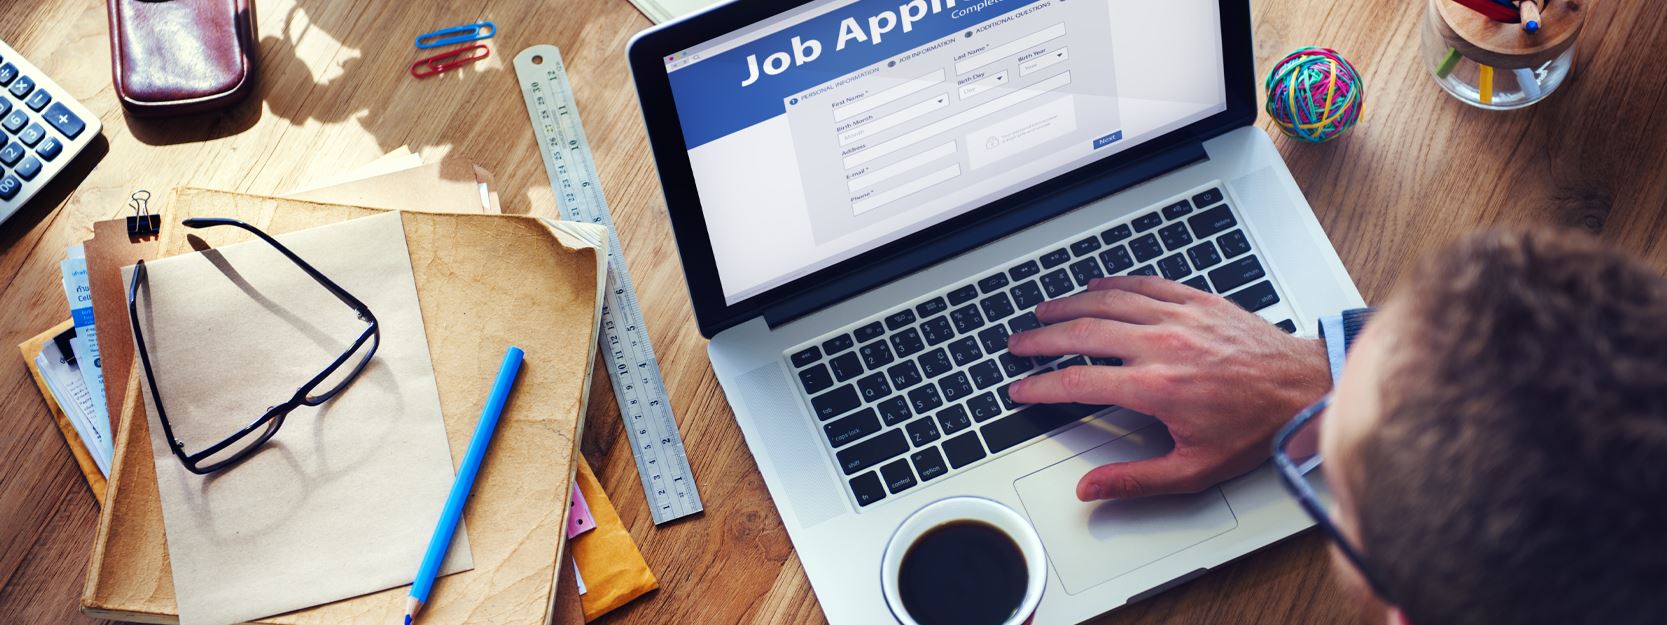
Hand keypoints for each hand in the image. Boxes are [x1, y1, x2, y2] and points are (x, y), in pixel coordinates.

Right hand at [1006, 276, 1329, 501]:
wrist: (1304, 388)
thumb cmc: (1257, 427)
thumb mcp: (1195, 469)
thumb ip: (1135, 480)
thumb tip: (1091, 489)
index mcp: (1156, 387)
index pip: (1078, 381)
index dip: (1040, 386)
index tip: (1021, 390)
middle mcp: (1162, 345)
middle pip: (1082, 333)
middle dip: (1041, 339)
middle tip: (1018, 344)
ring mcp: (1179, 317)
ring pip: (1108, 302)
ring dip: (1069, 306)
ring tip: (1043, 312)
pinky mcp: (1197, 301)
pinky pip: (1144, 284)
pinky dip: (1113, 283)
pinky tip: (1095, 286)